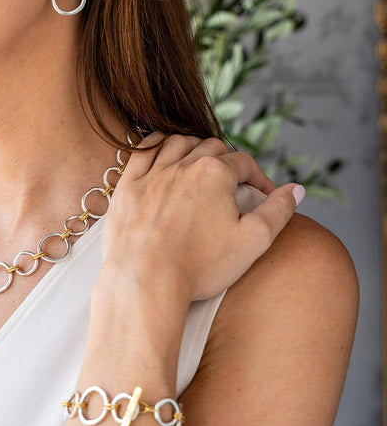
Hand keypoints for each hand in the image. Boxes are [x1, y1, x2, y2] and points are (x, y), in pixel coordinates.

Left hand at [100, 133, 301, 302]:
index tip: (262, 195)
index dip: (258, 177)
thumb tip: (297, 189)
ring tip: (200, 164)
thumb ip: (279, 211)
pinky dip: (154, 146)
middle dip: (226, 160)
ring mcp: (152, 174)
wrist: (145, 282)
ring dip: (192, 147)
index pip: (244, 163)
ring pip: (176, 143)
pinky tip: (161, 155)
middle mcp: (182, 164)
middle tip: (232, 181)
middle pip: (210, 147)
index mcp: (215, 173)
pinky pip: (141, 152)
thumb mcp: (253, 241)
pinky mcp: (127, 187)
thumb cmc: (200, 266)